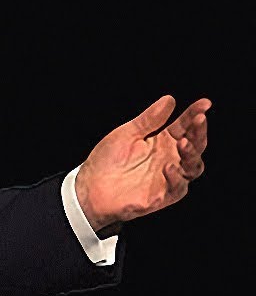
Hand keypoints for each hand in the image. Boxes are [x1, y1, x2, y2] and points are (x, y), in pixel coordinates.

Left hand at [76, 95, 210, 231]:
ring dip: (191, 155)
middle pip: (195, 146)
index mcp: (162, 142)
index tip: (205, 103)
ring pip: (193, 167)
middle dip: (199, 132)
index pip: (184, 127)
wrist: (89, 186)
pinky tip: (169, 167)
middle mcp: (170, 159)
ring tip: (183, 143)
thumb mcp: (128, 133)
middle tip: (199, 119)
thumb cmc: (108, 159)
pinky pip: (176, 188)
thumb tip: (170, 99)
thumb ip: (149, 119)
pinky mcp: (162, 196)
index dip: (194, 115)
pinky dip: (176, 178)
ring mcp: (168, 178)